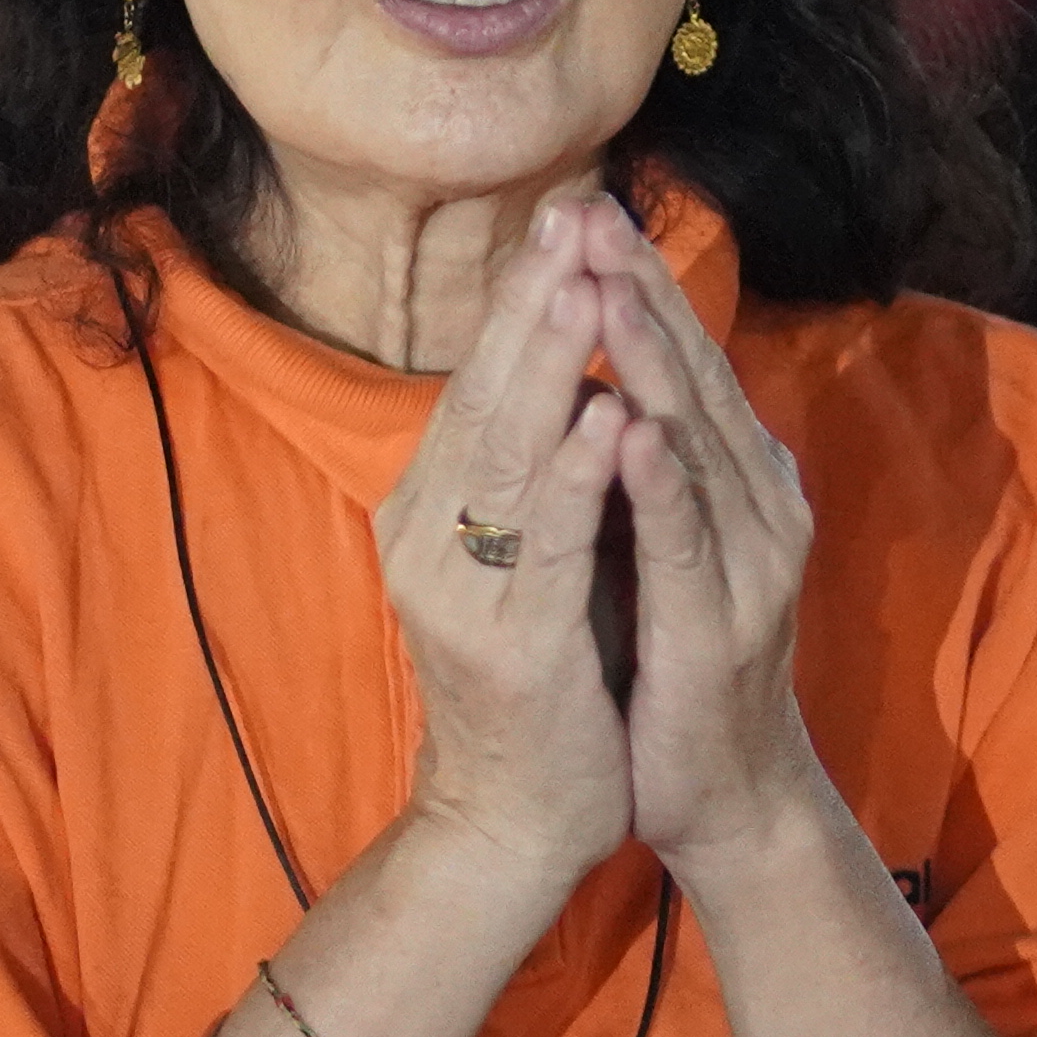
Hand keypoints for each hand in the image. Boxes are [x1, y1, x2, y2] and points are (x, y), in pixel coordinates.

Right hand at [371, 209, 642, 894]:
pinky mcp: (509, 647)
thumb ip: (528, 471)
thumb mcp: (519, 558)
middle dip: (532, 304)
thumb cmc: (535, 679)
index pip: (477, 383)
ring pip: (505, 458)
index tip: (564, 215)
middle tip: (570, 217)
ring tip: (586, 287)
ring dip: (550, 368)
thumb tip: (567, 368)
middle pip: (482, 398)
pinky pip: (545, 550)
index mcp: (431, 509)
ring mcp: (460, 594)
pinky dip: (575, 482)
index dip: (520, 300)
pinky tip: (608, 424)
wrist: (509, 820)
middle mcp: (428, 538)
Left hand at [573, 196, 836, 873]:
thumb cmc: (678, 665)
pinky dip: (660, 481)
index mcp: (734, 477)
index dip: (634, 283)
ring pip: (692, 440)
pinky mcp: (718, 624)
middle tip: (590, 210)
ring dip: (648, 361)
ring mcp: (745, 561)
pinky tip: (630, 428)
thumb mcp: (660, 543)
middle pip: (690, 376)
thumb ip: (647, 463)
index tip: (582, 209)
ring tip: (607, 284)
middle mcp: (754, 501)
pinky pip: (685, 540)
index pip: (679, 360)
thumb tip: (601, 374)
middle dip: (637, 289)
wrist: (729, 794)